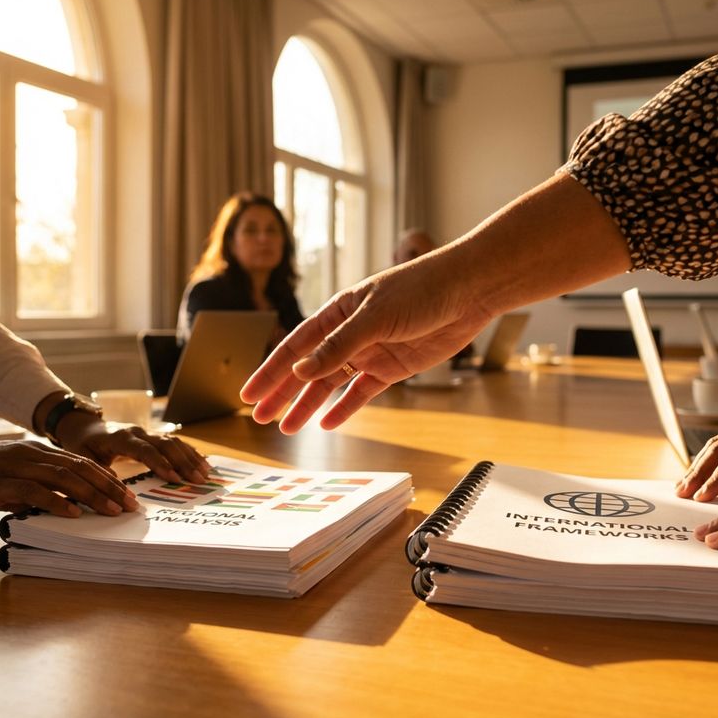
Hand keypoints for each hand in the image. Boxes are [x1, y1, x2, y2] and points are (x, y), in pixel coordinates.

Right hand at [0, 437, 138, 517]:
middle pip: (80, 469)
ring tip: (111, 510)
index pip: (81, 463)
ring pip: (63, 477)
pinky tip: (73, 513)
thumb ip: (34, 490)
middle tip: (130, 506)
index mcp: (36, 453)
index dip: (107, 478)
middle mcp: (31, 455)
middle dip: (109, 487)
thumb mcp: (9, 481)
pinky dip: (56, 502)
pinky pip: (33, 491)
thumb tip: (60, 507)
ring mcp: (14, 466)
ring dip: (91, 495)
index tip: (127, 495)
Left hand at [57, 413, 209, 482]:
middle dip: (183, 462)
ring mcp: (147, 432)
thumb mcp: (83, 458)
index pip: (145, 450)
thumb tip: (115, 486)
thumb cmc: (83, 445)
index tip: (173, 478)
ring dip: (190, 457)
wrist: (85, 426)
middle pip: (165, 444)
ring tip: (205, 474)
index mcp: (121, 437)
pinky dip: (189, 452)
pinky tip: (202, 463)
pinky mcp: (153, 436)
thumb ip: (98, 471)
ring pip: (174, 441)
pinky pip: (175, 442)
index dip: (160, 463)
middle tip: (197, 479)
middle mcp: (138, 432)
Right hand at [241, 255, 492, 432]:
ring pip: (331, 384)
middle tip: (259, 417)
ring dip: (308, 404)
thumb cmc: (421, 289)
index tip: (249, 394)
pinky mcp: (392, 368)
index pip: (295, 346)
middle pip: (307, 368)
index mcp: (337, 313)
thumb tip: (300, 371)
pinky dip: (344, 408)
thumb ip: (339, 346)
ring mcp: (370, 352)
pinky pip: (362, 392)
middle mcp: (349, 333)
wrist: (468, 292)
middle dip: (282, 393)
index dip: (270, 371)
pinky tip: (326, 423)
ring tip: (287, 427)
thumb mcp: (375, 316)